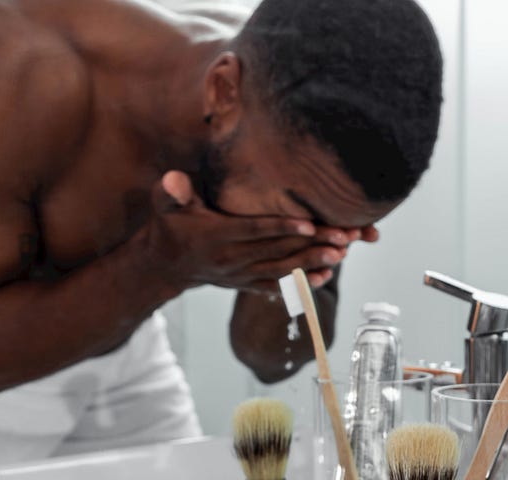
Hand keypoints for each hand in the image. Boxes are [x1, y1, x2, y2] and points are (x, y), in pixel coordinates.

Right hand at [136, 171, 353, 292]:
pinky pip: (276, 287)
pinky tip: (325, 277)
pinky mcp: (245, 285)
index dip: (280, 227)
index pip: (252, 230)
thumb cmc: (172, 226)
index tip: (309, 223)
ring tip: (342, 254)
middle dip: (310, 243)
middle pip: (275, 251)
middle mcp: (229, 259)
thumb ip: (172, 192)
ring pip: (281, 271)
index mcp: (214, 236)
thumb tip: (173, 179)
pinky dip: (300, 284)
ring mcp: (239, 275)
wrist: (165, 266)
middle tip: (342, 236)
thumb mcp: (166, 207)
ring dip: (312, 263)